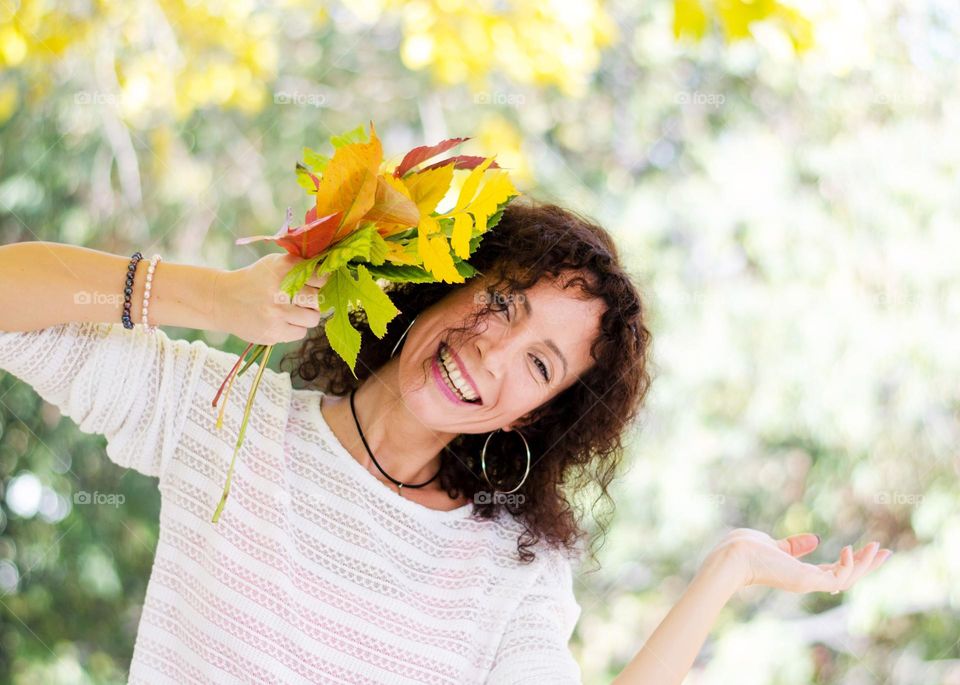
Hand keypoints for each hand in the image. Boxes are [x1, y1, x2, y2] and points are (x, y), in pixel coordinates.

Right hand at [214, 252, 329, 344]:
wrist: (223, 300)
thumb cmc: (256, 280)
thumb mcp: (274, 264)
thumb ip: (300, 264)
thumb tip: (331, 266)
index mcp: (283, 268)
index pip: (321, 276)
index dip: (323, 281)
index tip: (318, 283)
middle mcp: (280, 290)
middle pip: (319, 298)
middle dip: (316, 300)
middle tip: (307, 299)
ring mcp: (276, 313)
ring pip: (313, 318)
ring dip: (307, 315)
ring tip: (294, 311)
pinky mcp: (273, 332)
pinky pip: (300, 333)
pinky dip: (295, 328)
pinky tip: (282, 321)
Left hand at [706, 528, 892, 594]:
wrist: (731, 556)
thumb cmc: (745, 549)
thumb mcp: (775, 545)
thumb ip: (793, 546)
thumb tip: (814, 539)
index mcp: (798, 573)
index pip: (832, 571)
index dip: (850, 562)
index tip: (866, 549)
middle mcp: (805, 580)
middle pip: (845, 577)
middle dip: (866, 565)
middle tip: (886, 552)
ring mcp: (806, 582)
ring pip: (846, 579)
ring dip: (865, 565)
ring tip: (879, 549)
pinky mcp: (806, 580)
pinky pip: (837, 577)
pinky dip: (848, 566)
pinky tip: (850, 550)